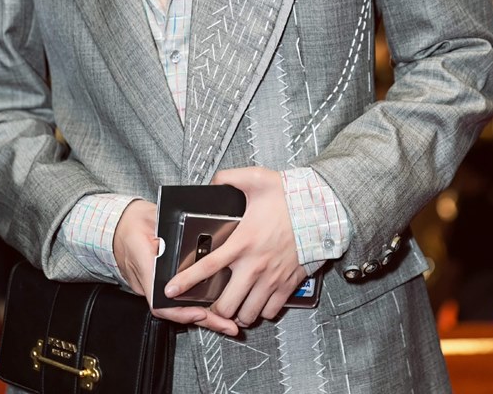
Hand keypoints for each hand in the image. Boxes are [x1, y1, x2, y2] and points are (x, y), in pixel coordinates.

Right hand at [113, 199, 238, 335]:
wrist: (116, 225)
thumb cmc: (131, 220)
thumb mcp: (151, 218)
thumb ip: (170, 228)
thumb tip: (192, 233)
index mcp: (144, 265)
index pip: (159, 298)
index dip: (180, 310)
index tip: (200, 312)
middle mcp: (144, 282)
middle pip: (171, 310)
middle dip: (201, 320)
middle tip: (226, 326)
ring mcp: (148, 285)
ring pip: (173, 308)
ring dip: (200, 316)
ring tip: (224, 322)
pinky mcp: (154, 283)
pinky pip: (172, 300)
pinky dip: (192, 306)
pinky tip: (210, 308)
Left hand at [164, 167, 305, 327]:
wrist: (321, 210)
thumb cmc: (289, 196)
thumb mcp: (255, 179)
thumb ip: (228, 178)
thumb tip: (212, 181)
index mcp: (242, 242)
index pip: (208, 267)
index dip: (186, 281)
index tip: (171, 290)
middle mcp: (255, 265)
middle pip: (226, 304)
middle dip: (214, 308)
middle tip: (211, 302)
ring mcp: (272, 279)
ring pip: (248, 314)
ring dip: (238, 312)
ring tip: (234, 303)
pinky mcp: (288, 285)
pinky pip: (270, 312)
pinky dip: (261, 311)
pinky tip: (257, 300)